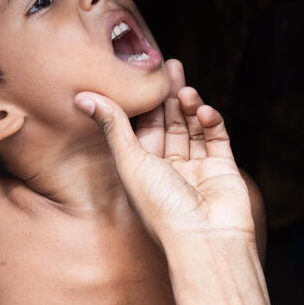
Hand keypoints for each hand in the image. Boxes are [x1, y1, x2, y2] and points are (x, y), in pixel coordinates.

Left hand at [74, 67, 253, 251]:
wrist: (205, 239)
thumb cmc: (162, 208)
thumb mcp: (130, 161)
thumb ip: (111, 125)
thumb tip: (81, 96)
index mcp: (142, 170)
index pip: (141, 128)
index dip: (143, 103)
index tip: (143, 74)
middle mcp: (168, 170)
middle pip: (169, 123)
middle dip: (168, 95)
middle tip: (170, 65)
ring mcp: (197, 169)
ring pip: (193, 127)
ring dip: (189, 106)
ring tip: (186, 90)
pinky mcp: (222, 169)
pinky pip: (216, 138)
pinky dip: (211, 121)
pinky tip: (204, 110)